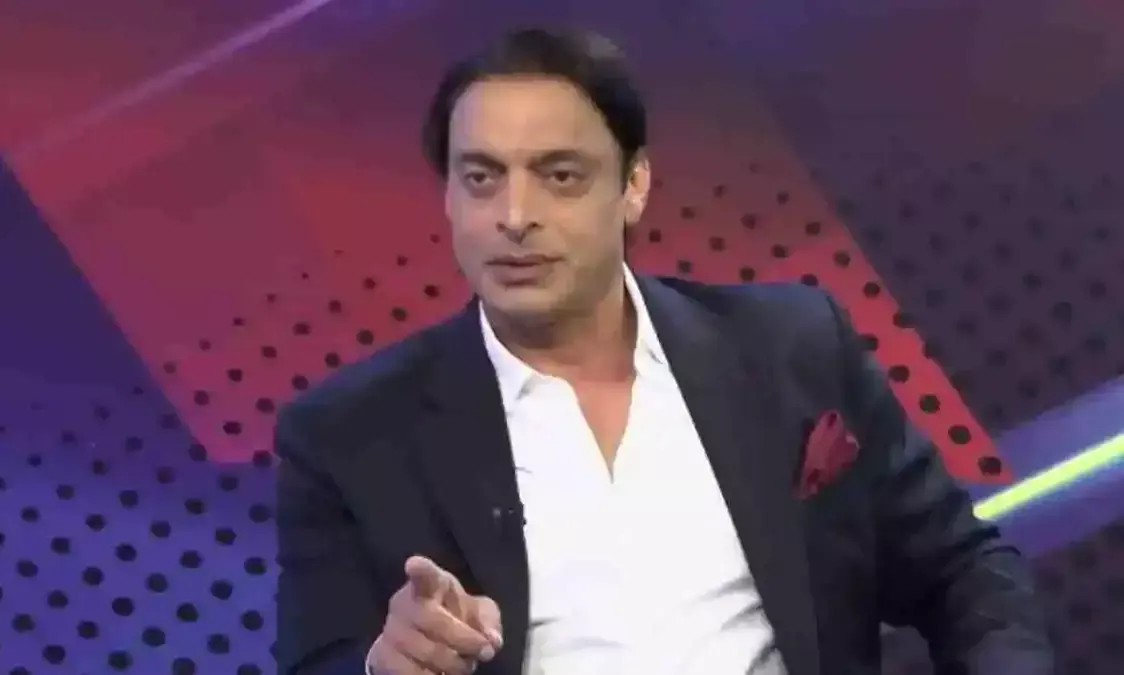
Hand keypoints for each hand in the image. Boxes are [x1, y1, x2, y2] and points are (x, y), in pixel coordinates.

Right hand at [369, 556, 503, 674]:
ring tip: (463, 664)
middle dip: (464, 639)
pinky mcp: (382, 656)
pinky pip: (411, 673)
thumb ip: (488, 622)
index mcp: (431, 584)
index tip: (414, 565)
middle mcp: (404, 603)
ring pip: (426, 652)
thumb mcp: (478, 614)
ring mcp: (391, 630)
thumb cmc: (454, 619)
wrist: (423, 643)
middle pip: (433, 620)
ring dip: (454, 664)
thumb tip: (492, 640)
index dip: (420, 569)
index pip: (424, 574)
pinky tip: (440, 673)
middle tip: (484, 651)